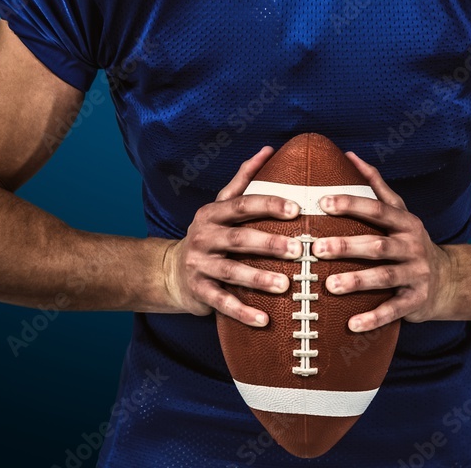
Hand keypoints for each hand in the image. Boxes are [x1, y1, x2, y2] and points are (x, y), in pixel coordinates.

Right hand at [162, 146, 302, 326]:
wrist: (171, 271)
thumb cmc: (211, 233)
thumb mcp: (221, 205)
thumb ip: (244, 178)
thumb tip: (268, 149)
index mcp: (213, 213)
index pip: (243, 204)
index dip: (269, 204)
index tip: (296, 208)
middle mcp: (204, 236)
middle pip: (239, 239)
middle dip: (269, 243)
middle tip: (299, 249)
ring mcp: (200, 265)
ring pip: (231, 272)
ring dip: (259, 278)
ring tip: (285, 285)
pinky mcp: (199, 292)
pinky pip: (222, 303)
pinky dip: (243, 312)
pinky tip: (265, 320)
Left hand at [311, 151, 456, 331]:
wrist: (448, 279)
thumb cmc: (409, 240)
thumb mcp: (399, 211)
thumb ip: (376, 184)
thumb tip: (350, 155)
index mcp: (404, 222)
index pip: (377, 209)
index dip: (351, 204)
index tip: (323, 202)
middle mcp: (412, 246)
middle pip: (378, 244)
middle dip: (347, 246)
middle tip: (317, 249)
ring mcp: (416, 274)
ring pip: (385, 277)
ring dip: (357, 281)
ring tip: (330, 285)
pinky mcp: (416, 301)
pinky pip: (394, 310)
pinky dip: (374, 318)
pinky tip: (351, 324)